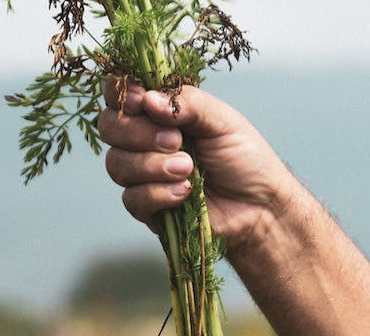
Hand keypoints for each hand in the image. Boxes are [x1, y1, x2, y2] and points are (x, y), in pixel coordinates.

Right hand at [98, 80, 296, 252]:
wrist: (260, 206)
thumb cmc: (245, 159)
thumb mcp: (222, 120)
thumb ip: (187, 103)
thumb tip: (148, 99)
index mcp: (160, 112)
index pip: (120, 94)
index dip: (122, 94)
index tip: (141, 101)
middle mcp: (144, 140)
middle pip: (109, 127)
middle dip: (138, 133)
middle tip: (177, 141)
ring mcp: (143, 175)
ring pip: (116, 164)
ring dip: (152, 165)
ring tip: (189, 169)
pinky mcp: (148, 208)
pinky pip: (132, 198)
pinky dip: (158, 194)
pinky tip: (185, 192)